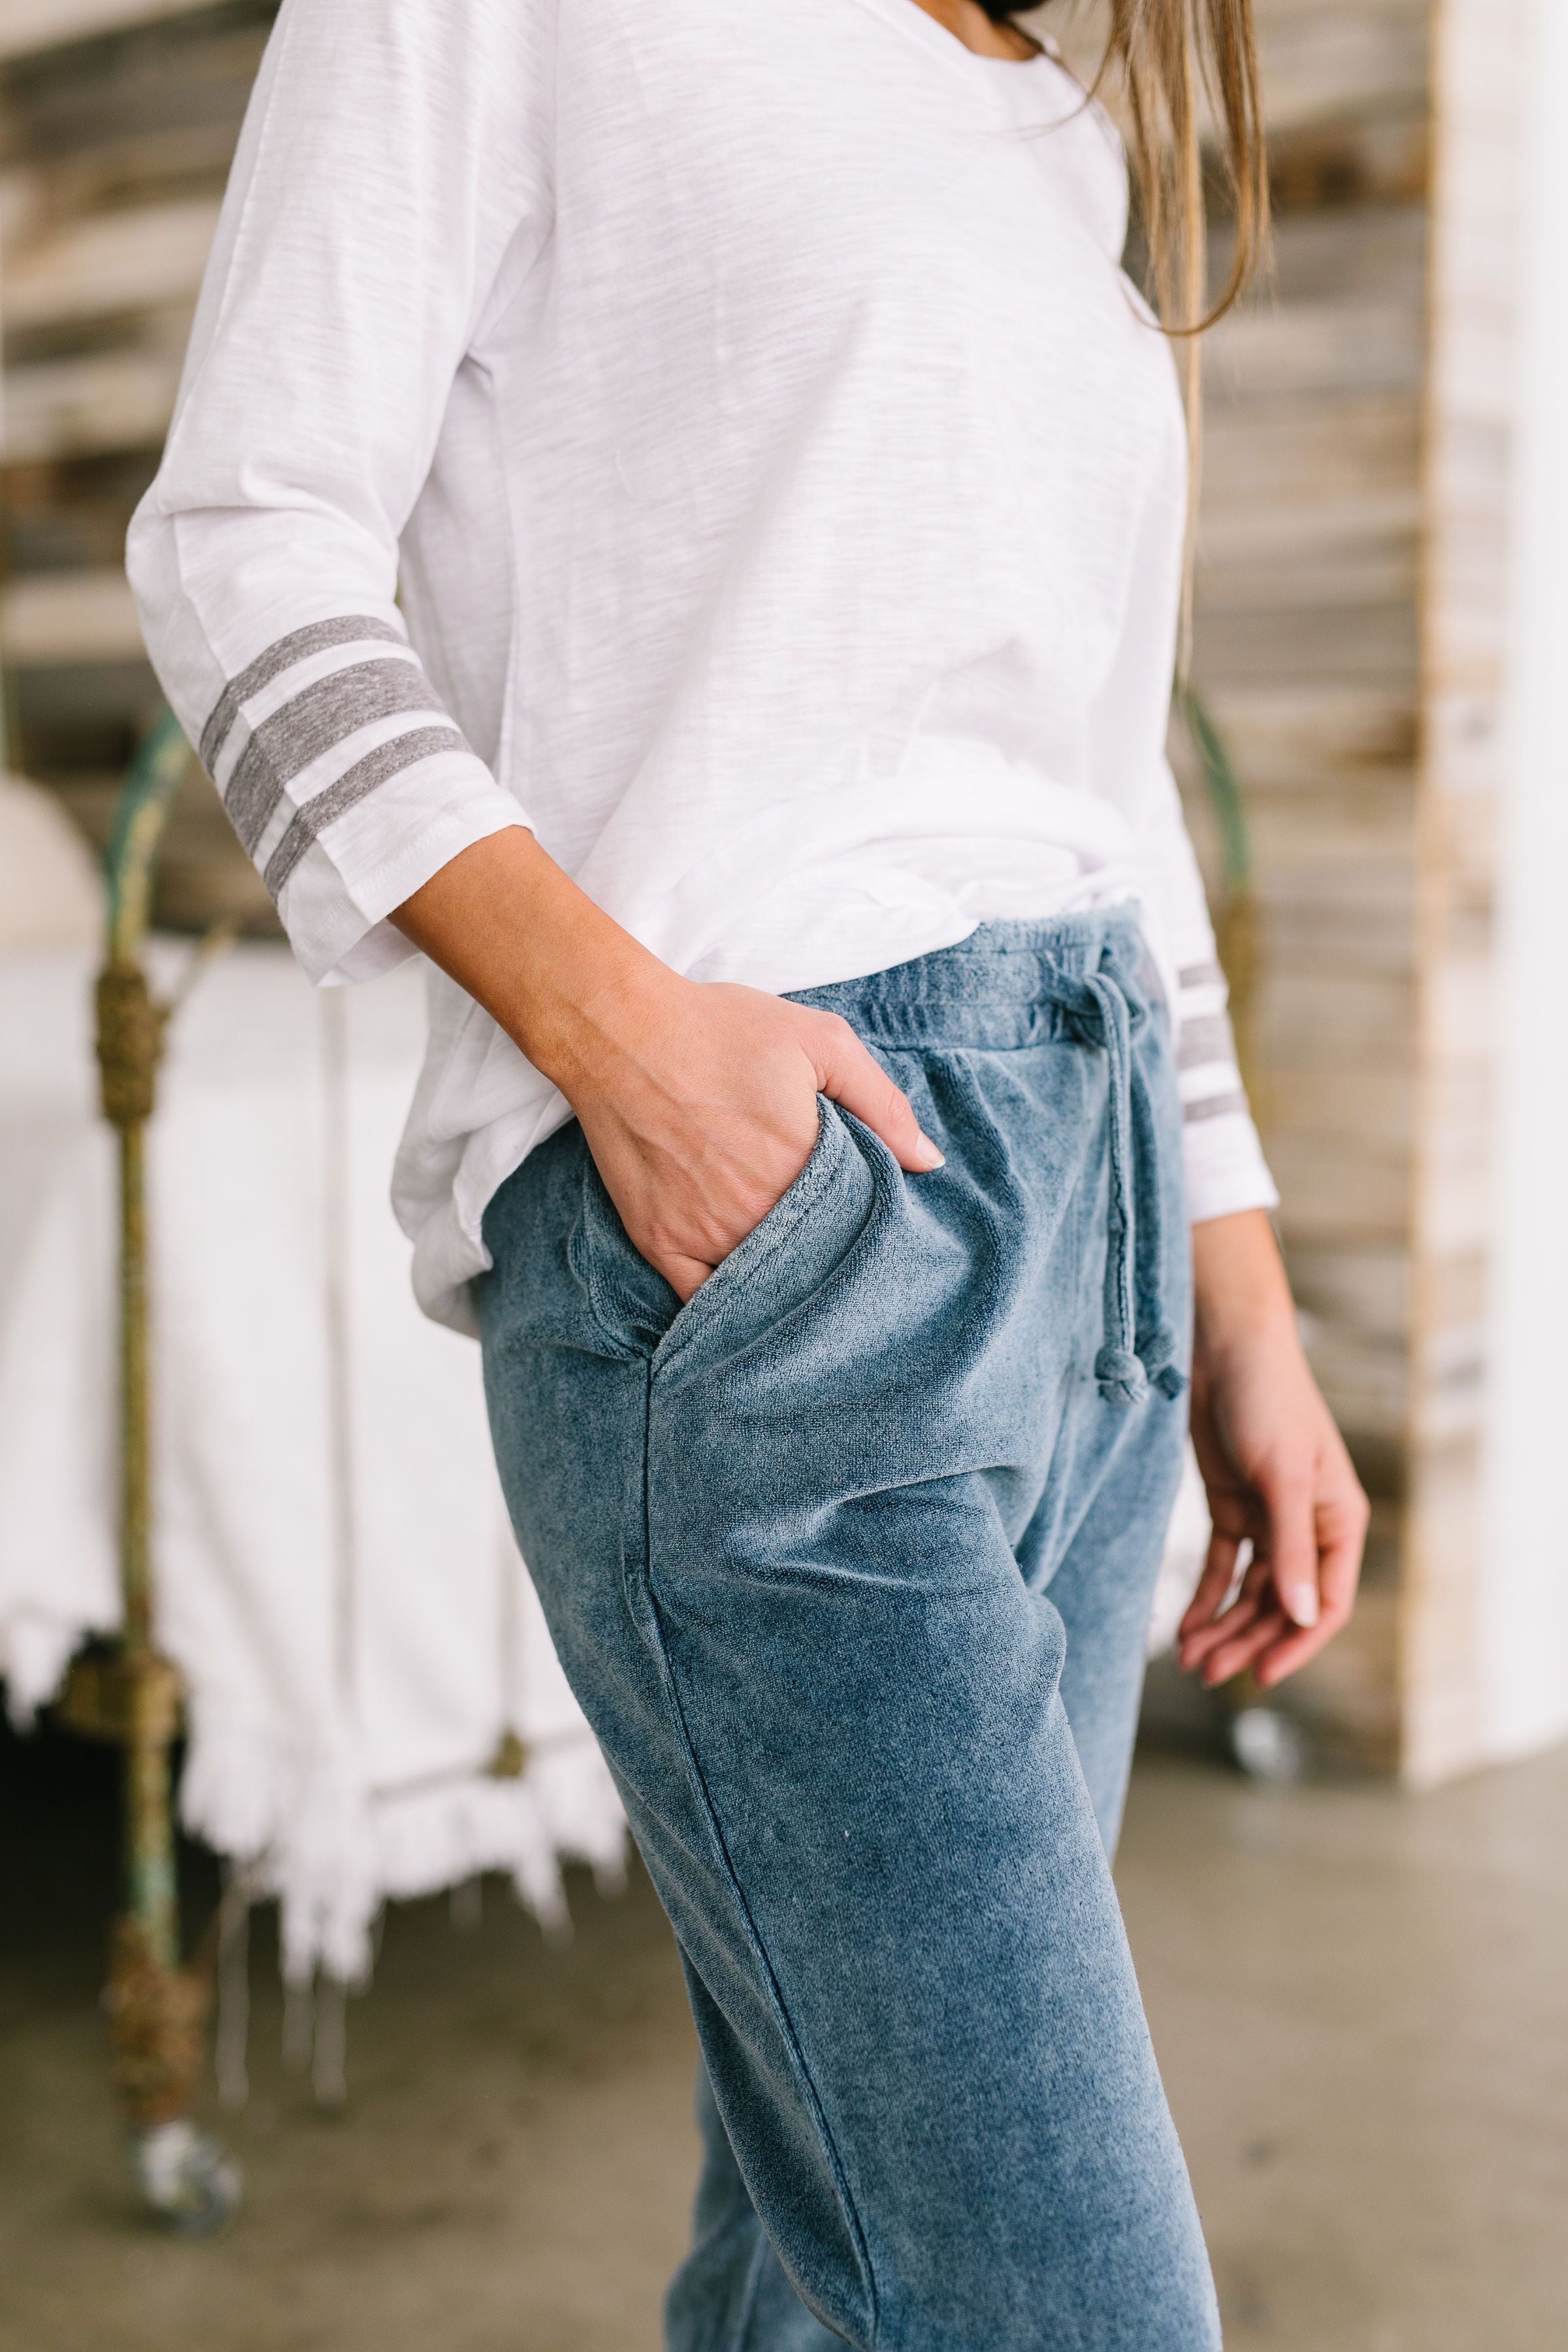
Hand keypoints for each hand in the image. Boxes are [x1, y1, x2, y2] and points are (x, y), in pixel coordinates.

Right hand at [555, 966, 941, 1299]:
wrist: (620, 1032)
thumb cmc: (720, 1029)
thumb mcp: (820, 1042)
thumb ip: (881, 1103)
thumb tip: (929, 1162)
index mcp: (805, 1167)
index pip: (859, 1227)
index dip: (871, 1229)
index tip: (877, 1226)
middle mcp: (758, 1212)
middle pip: (814, 1264)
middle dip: (833, 1264)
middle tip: (844, 1258)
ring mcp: (706, 1234)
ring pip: (763, 1286)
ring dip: (786, 1288)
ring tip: (803, 1281)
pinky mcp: (660, 1242)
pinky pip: (700, 1301)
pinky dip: (727, 1307)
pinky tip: (747, 1305)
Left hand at [1177, 1210, 1367, 1690]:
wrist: (1226, 1348)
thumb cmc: (1267, 1402)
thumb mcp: (1281, 1478)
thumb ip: (1290, 1549)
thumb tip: (1302, 1615)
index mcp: (1338, 1522)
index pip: (1326, 1601)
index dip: (1296, 1642)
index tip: (1262, 1676)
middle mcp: (1308, 1527)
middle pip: (1281, 1603)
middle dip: (1246, 1641)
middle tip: (1207, 1675)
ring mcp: (1269, 1518)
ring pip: (1249, 1591)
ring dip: (1222, 1626)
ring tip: (1188, 1659)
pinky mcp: (1233, 1506)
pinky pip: (1223, 1566)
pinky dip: (1205, 1597)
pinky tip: (1184, 1627)